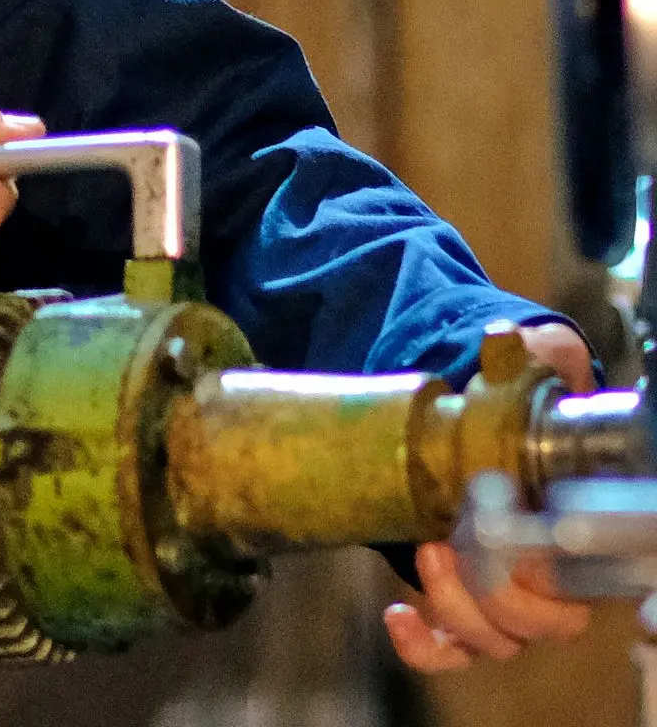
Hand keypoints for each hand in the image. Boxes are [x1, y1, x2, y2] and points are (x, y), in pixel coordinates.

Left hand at [383, 322, 595, 671]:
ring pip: (501, 638)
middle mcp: (550, 570)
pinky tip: (398, 615)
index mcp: (575, 520)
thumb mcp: (529, 370)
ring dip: (461, 606)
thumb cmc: (508, 402)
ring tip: (429, 551)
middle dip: (500, 584)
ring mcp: (504, 592)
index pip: (589, 570)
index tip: (522, 538)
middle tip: (459, 533)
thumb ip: (542, 354)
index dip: (562, 568)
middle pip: (546, 619)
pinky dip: (427, 646)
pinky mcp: (459, 602)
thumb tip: (520, 338)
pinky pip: (452, 650)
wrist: (462, 418)